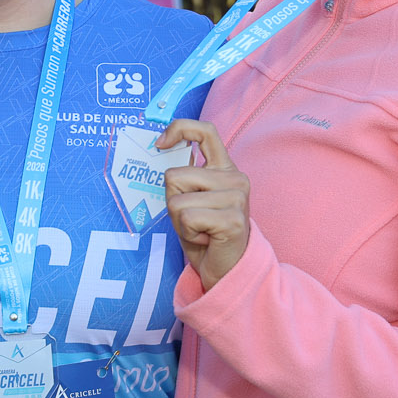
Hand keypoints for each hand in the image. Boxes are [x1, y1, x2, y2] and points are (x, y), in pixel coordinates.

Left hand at [156, 118, 251, 288]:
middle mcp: (235, 178)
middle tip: (193, 219)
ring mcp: (237, 197)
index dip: (179, 129)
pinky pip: (188, 218)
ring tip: (200, 229)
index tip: (160, 144)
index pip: (205, 131)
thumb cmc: (204, 233)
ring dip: (180, 220)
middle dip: (173, 201)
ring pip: (177, 200)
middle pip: (174, 176)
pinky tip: (206, 239)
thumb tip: (160, 148)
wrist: (226, 269)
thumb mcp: (190, 198)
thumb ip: (183, 176)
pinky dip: (188, 233)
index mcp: (225, 168)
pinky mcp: (233, 219)